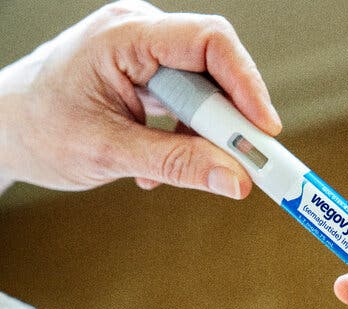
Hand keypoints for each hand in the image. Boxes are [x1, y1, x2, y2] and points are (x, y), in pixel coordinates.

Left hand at [0, 0, 280, 197]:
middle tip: (246, 160)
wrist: (1, 128)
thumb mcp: (109, 152)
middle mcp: (139, 33)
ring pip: (204, 87)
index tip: (266, 131)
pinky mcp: (146, 72)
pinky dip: (187, 133)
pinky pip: (187, 99)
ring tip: (189, 166)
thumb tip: (235, 180)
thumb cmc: (37, 130)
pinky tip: (161, 159)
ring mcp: (143, 51)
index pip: (208, 41)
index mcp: (123, 35)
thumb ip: (176, 165)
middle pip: (213, 66)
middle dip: (231, 118)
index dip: (247, 84)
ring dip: (206, 132)